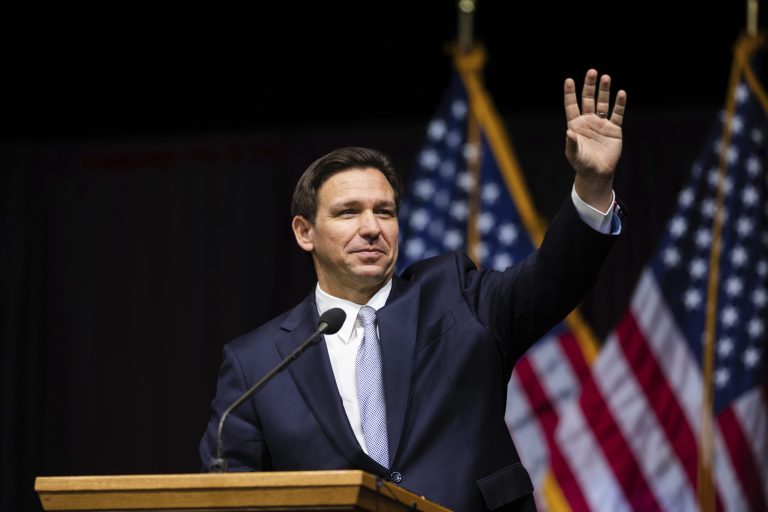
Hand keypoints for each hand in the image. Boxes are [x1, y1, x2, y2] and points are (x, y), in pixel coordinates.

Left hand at [564, 69, 626, 211]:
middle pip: (588, 99)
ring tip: (606, 77)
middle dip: (590, 86)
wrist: (597, 173)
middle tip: (592, 71)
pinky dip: (619, 104)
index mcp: (576, 124)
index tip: (569, 80)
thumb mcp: (574, 154)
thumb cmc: (582, 164)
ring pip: (603, 103)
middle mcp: (588, 121)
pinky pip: (617, 114)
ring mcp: (601, 124)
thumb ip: (571, 142)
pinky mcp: (614, 129)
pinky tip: (621, 93)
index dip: (570, 93)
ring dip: (604, 91)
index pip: (572, 105)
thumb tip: (568, 131)